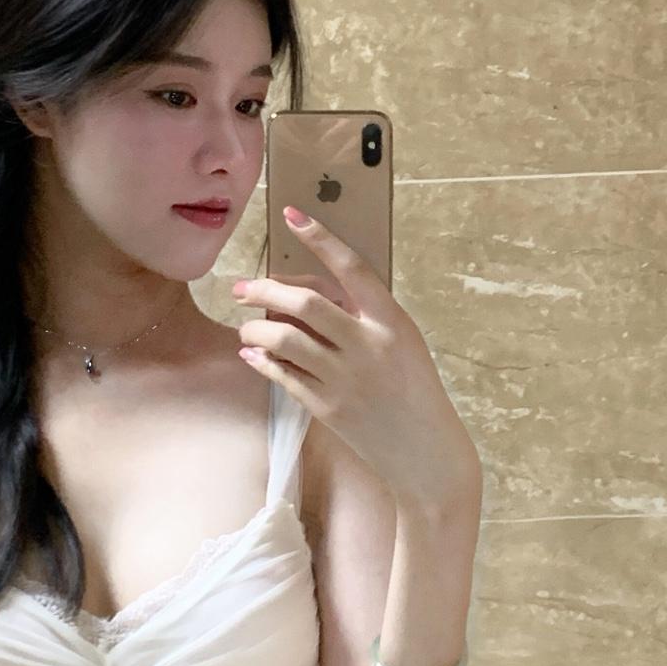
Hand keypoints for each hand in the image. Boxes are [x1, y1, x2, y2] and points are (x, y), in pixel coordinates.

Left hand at [230, 205, 480, 509]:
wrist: (424, 450)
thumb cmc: (412, 388)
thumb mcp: (401, 342)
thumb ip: (363, 315)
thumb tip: (306, 293)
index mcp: (390, 321)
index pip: (351, 268)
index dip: (320, 239)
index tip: (292, 216)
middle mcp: (367, 346)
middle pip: (305, 304)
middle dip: (265, 290)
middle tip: (242, 289)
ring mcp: (345, 379)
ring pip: (285, 340)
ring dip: (256, 328)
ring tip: (246, 327)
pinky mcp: (327, 408)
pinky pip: (283, 376)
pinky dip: (262, 360)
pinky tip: (252, 353)